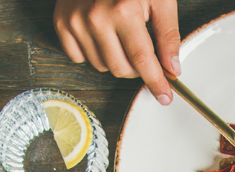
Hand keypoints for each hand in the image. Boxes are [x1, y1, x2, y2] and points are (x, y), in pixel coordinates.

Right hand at [55, 0, 180, 105]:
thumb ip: (168, 34)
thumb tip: (172, 68)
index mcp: (124, 11)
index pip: (143, 60)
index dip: (156, 82)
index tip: (164, 96)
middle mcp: (96, 18)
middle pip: (120, 68)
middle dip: (137, 68)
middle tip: (143, 51)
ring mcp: (75, 21)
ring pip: (100, 65)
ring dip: (115, 58)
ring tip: (121, 35)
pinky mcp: (61, 22)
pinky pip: (78, 56)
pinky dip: (92, 51)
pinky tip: (101, 34)